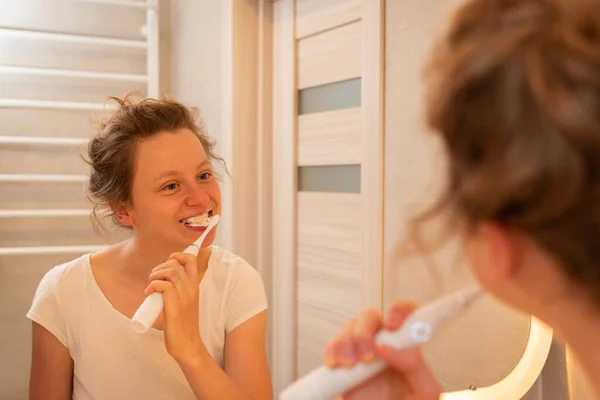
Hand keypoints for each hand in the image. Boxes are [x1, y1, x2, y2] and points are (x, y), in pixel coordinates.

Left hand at [145, 252, 205, 363]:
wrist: (188, 346)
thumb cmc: (183, 326)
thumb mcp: (184, 303)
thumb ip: (177, 292)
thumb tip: (161, 283)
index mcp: (194, 287)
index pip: (191, 260)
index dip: (178, 255)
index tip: (167, 265)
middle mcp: (191, 290)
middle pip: (175, 263)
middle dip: (159, 267)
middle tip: (153, 280)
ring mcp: (184, 298)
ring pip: (169, 271)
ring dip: (154, 275)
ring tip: (150, 287)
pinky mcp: (174, 308)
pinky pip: (163, 286)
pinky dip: (153, 285)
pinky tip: (149, 294)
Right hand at [324, 303, 441, 399]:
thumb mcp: (424, 391)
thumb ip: (414, 366)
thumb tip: (388, 348)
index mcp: (407, 346)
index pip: (406, 314)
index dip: (398, 311)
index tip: (391, 324)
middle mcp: (383, 343)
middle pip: (371, 317)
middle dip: (365, 331)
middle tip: (367, 355)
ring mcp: (362, 352)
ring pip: (351, 327)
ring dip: (347, 341)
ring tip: (351, 365)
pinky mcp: (343, 364)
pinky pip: (334, 346)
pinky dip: (332, 350)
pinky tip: (336, 364)